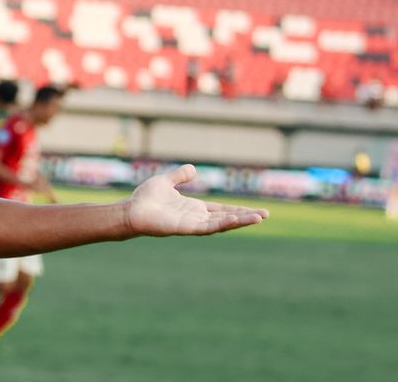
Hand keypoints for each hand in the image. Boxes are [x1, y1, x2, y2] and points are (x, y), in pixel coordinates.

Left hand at [126, 164, 267, 236]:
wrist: (130, 210)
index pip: (222, 210)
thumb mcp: (166, 182)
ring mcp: (192, 224)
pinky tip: (235, 219)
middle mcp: (196, 217)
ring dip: (240, 221)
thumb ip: (180, 176)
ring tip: (259, 218)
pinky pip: (207, 227)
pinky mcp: (185, 228)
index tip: (257, 211)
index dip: (239, 210)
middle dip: (246, 217)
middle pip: (227, 218)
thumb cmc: (145, 198)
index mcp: (194, 208)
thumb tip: (193, 169)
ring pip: (221, 223)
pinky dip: (222, 223)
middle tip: (266, 215)